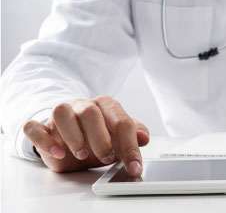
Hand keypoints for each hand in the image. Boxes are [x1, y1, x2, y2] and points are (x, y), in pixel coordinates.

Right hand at [23, 96, 149, 175]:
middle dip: (100, 139)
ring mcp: (61, 114)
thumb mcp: (118, 138)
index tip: (135, 167)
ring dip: (73, 135)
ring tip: (82, 154)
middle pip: (90, 112)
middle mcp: (83, 106)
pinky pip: (34, 126)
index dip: (130, 146)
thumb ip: (133, 135)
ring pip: (61, 112)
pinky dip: (44, 140)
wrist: (71, 139)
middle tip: (107, 158)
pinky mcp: (42, 127)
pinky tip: (58, 152)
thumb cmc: (98, 136)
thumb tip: (144, 137)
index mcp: (106, 106)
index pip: (121, 121)